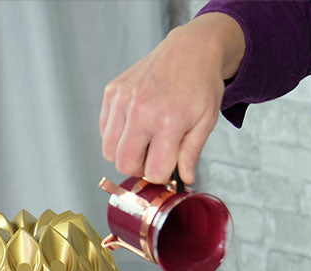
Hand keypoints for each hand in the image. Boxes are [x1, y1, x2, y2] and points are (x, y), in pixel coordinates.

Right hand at [99, 12, 244, 184]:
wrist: (190, 50)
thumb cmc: (201, 86)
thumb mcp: (206, 122)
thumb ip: (191, 153)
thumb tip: (184, 179)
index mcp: (168, 122)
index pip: (153, 171)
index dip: (162, 176)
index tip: (170, 168)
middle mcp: (140, 111)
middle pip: (125, 163)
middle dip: (140, 168)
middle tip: (156, 158)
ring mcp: (122, 100)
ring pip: (109, 149)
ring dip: (126, 153)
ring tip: (147, 142)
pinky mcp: (112, 91)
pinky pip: (104, 129)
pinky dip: (117, 136)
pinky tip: (137, 127)